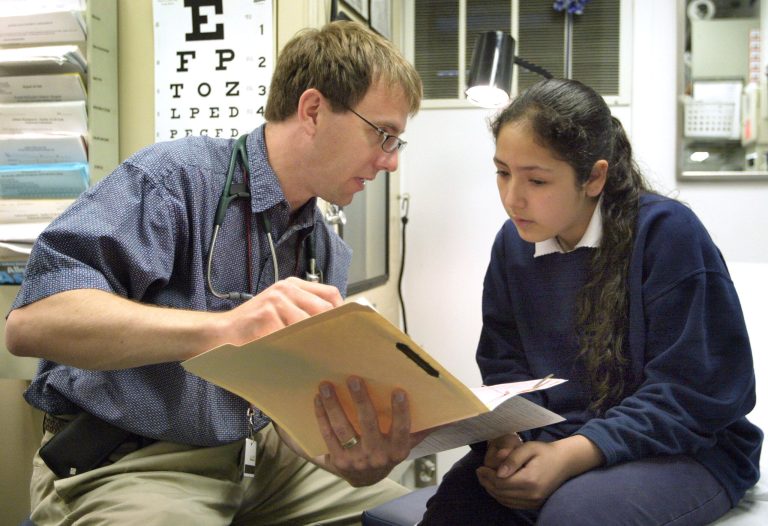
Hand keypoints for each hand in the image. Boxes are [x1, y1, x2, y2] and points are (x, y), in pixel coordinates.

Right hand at [220, 277, 342, 345]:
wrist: (221, 332)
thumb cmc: (254, 326)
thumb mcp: (280, 309)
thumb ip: (303, 311)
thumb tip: (336, 327)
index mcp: (292, 285)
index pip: (330, 294)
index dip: (340, 313)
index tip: (343, 330)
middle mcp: (286, 289)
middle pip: (324, 309)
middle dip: (329, 330)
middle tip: (332, 348)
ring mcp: (276, 301)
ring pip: (309, 325)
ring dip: (312, 342)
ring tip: (312, 356)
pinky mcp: (267, 316)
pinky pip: (291, 337)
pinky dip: (294, 349)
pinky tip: (291, 356)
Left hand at [313, 376, 423, 486]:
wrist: (365, 480)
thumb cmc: (388, 452)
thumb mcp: (407, 444)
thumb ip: (423, 428)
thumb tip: (450, 414)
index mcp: (397, 451)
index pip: (402, 430)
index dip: (401, 412)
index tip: (398, 391)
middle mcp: (377, 456)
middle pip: (368, 425)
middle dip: (360, 400)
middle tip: (352, 378)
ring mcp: (356, 460)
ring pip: (343, 429)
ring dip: (333, 406)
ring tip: (326, 385)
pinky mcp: (337, 461)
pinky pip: (328, 435)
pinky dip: (321, 416)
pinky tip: (318, 399)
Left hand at [476, 436, 603, 509]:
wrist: (565, 462)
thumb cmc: (545, 451)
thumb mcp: (528, 448)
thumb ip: (512, 459)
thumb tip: (498, 473)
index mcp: (530, 480)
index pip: (501, 482)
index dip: (487, 476)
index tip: (480, 467)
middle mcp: (532, 495)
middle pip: (501, 493)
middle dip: (487, 483)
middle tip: (480, 472)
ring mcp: (534, 502)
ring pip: (505, 500)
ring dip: (492, 490)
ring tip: (485, 478)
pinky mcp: (534, 504)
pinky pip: (512, 504)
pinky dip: (501, 496)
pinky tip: (497, 485)